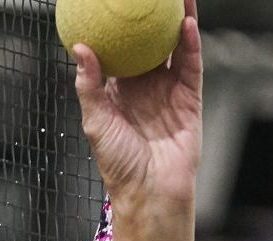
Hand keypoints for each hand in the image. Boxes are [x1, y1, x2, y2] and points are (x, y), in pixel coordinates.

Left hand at [72, 0, 203, 231]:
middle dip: (150, 17)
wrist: (150, 190)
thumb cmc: (118, 163)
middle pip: (150, 42)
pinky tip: (187, 22)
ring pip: (174, 46)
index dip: (118, 28)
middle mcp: (146, 86)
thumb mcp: (95, 121)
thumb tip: (81, 48)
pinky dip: (191, 43)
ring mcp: (170, 90)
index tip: (113, 5)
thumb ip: (89, 84)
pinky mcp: (190, 98)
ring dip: (177, 20)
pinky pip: (191, 64)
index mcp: (119, 89)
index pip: (119, 49)